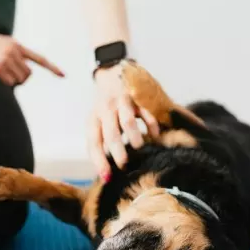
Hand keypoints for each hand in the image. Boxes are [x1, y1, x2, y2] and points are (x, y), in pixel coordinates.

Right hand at [0, 29, 63, 85]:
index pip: (38, 58)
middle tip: (2, 76)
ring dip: (8, 83)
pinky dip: (0, 86)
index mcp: (14, 44)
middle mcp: (12, 51)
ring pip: (18, 82)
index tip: (63, 76)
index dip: (52, 68)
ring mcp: (5, 60)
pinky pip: (7, 85)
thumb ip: (9, 54)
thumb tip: (19, 74)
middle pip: (27, 75)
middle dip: (18, 80)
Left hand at [87, 64, 159, 180]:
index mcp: (93, 119)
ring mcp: (121, 102)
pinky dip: (151, 125)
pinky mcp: (136, 96)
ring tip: (139, 148)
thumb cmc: (105, 107)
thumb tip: (105, 174)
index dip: (99, 160)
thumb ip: (102, 142)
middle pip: (110, 133)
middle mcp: (105, 110)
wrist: (112, 72)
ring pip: (127, 120)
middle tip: (124, 165)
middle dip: (117, 151)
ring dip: (134, 136)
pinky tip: (155, 136)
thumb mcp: (98, 122)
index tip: (107, 177)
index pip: (94, 142)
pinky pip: (145, 111)